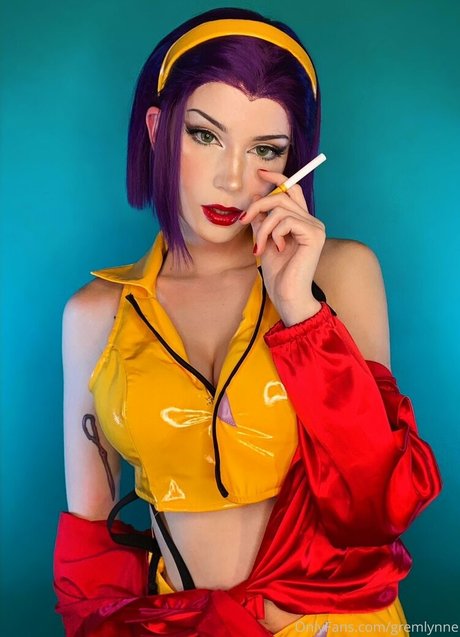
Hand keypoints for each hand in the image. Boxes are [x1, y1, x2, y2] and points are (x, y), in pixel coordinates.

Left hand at [240, 169, 325, 324]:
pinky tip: (276, 249)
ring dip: (263, 228)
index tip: (260, 174)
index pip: (292, 191)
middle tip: (244, 220)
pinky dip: (274, 234)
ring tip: (260, 247)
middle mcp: (312, 221)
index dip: (277, 179)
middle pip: (282, 196)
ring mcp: (315, 228)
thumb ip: (262, 221)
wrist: (288, 296)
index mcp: (302, 222)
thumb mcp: (264, 241)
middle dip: (258, 205)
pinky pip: (286, 221)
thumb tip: (254, 199)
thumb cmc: (279, 275)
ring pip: (280, 209)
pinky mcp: (314, 235)